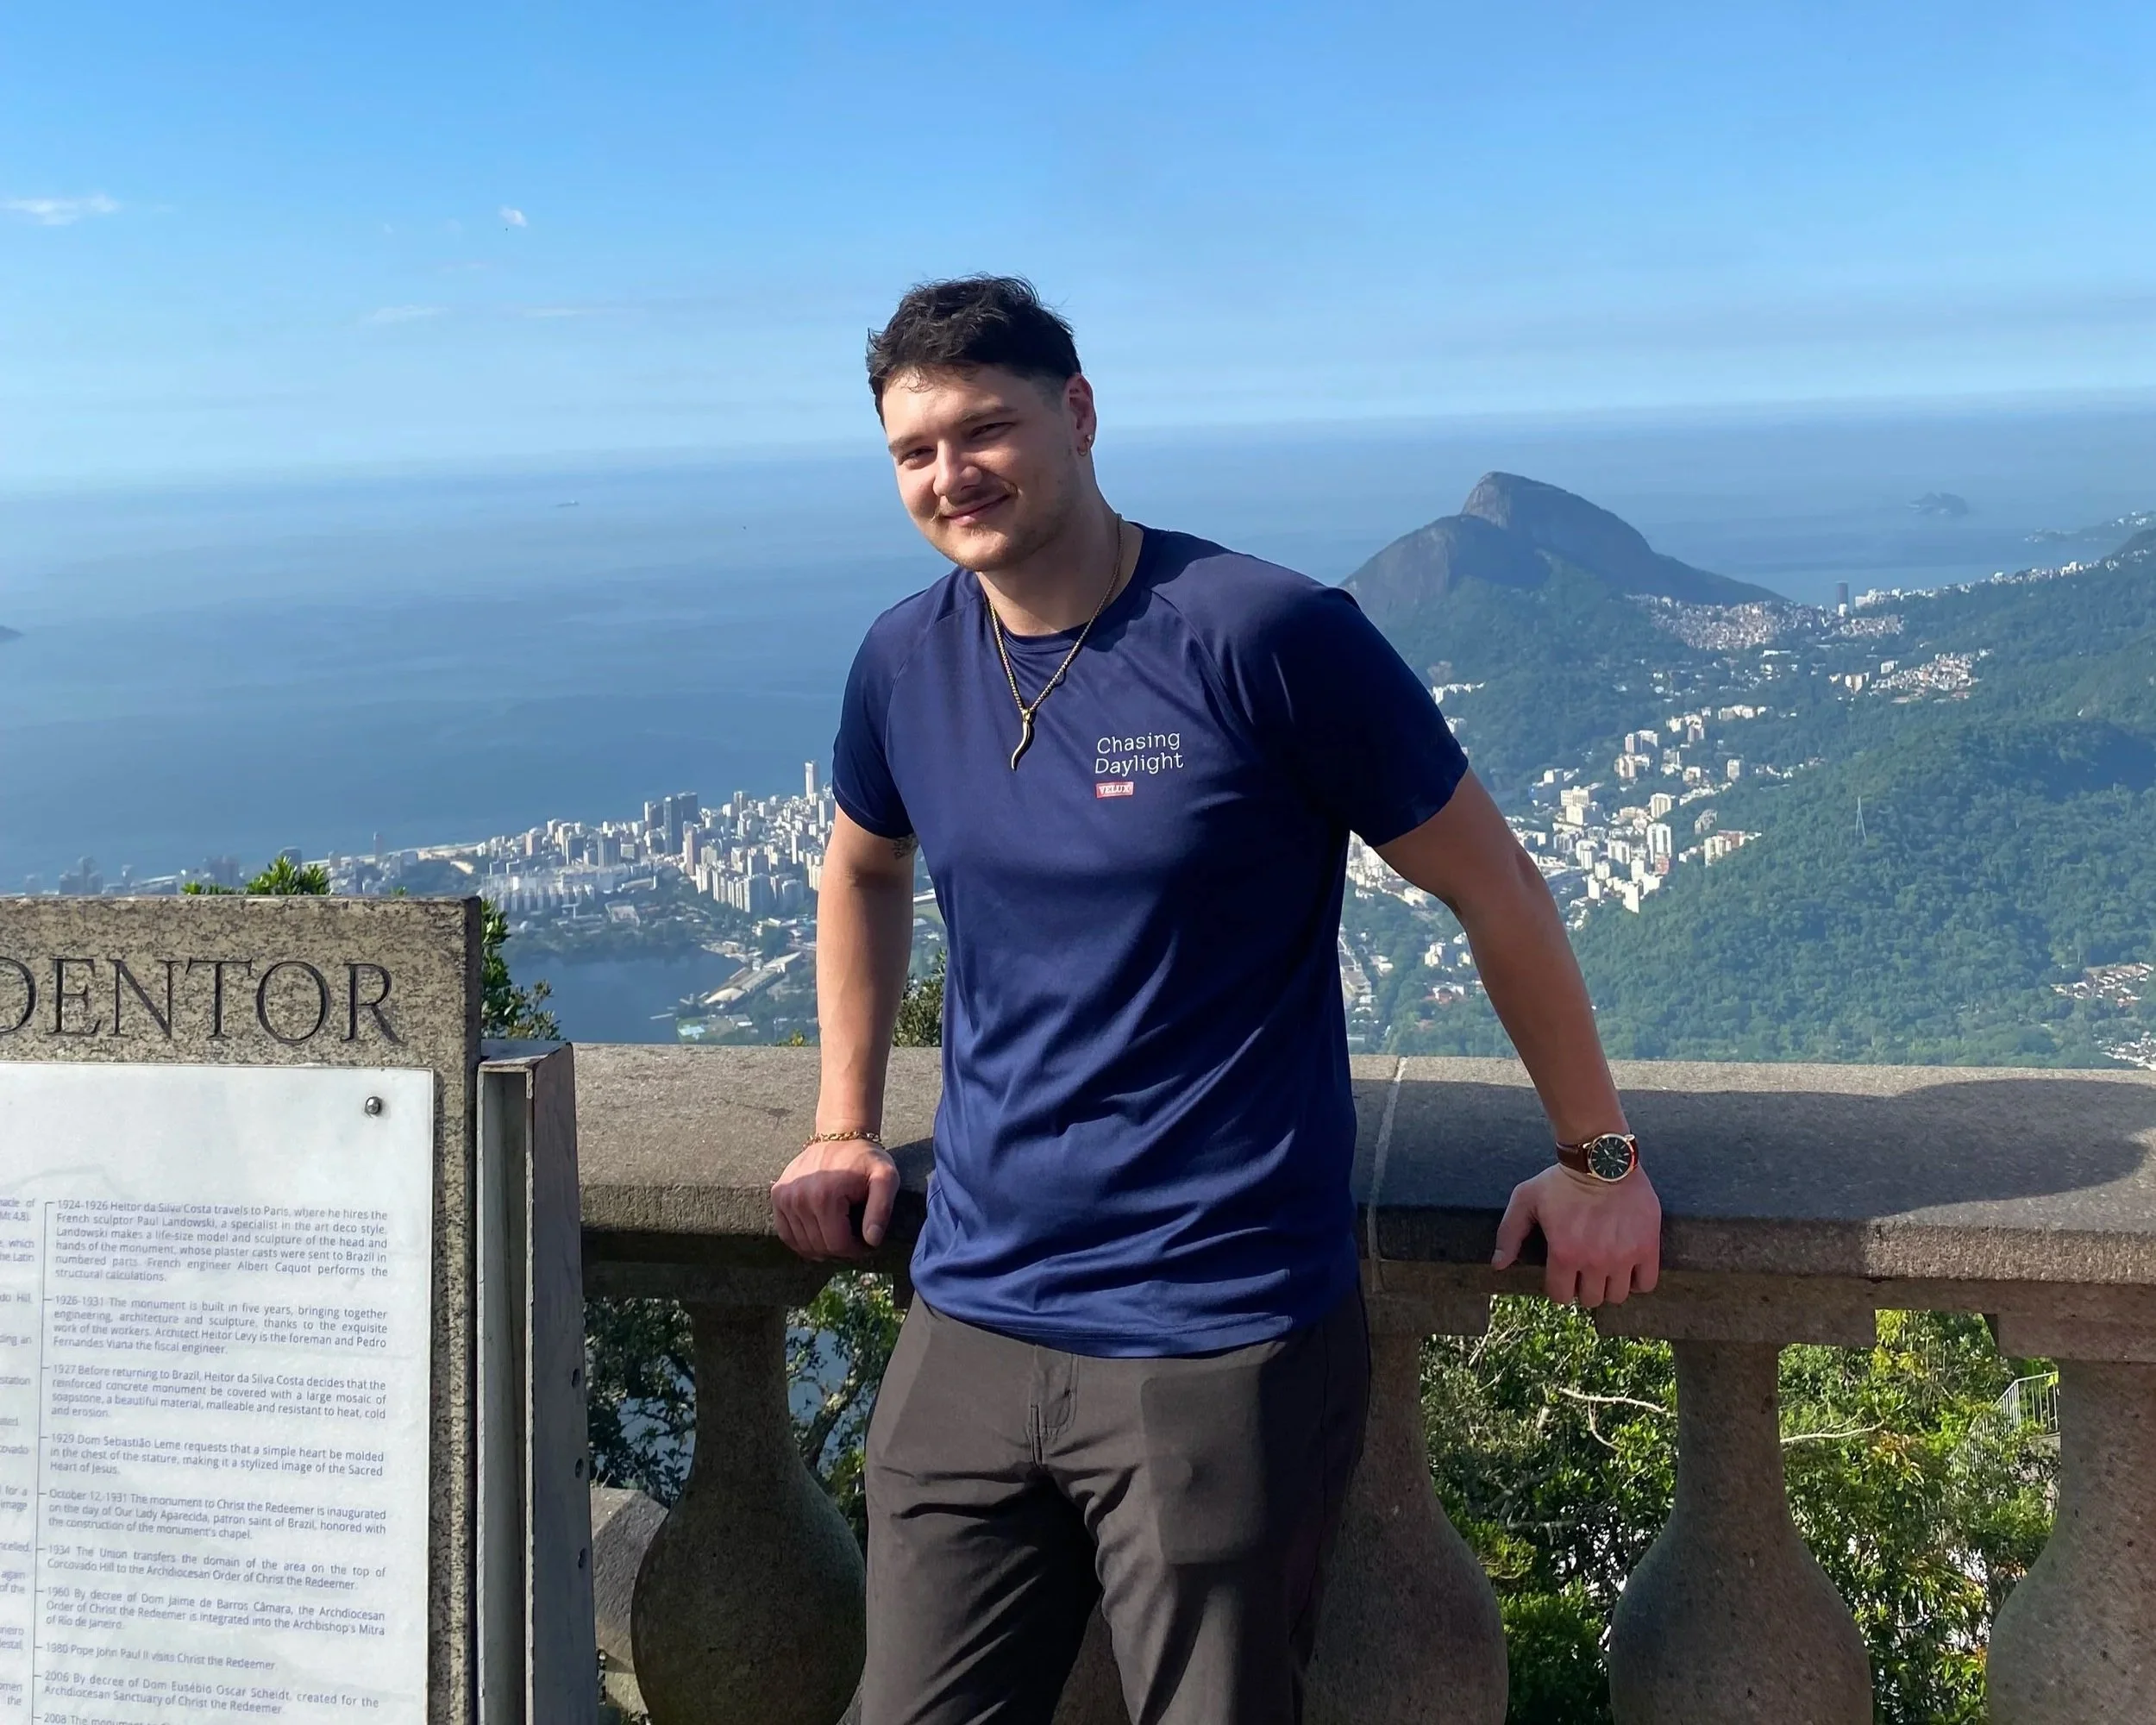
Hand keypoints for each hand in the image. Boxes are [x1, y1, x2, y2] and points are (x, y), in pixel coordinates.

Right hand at [771, 1139, 899, 1260]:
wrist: (840, 1135)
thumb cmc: (865, 1160)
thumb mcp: (885, 1178)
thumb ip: (881, 1209)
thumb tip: (872, 1240)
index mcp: (825, 1196)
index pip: (837, 1245)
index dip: (855, 1250)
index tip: (867, 1241)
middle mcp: (799, 1197)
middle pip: (819, 1246)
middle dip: (840, 1249)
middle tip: (854, 1238)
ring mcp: (785, 1196)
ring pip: (802, 1244)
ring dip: (822, 1247)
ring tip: (839, 1234)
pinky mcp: (777, 1195)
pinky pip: (785, 1233)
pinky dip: (801, 1242)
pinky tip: (818, 1236)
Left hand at [1492, 1162, 1661, 1307]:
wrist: (1602, 1159)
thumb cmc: (1561, 1180)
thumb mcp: (1525, 1200)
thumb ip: (1509, 1234)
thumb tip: (1498, 1266)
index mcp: (1565, 1253)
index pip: (1560, 1295)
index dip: (1559, 1286)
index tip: (1562, 1273)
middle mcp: (1595, 1261)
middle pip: (1590, 1299)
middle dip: (1583, 1287)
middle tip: (1584, 1268)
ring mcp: (1623, 1256)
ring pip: (1617, 1295)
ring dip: (1609, 1286)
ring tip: (1605, 1268)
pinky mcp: (1647, 1246)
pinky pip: (1646, 1283)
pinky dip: (1637, 1281)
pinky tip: (1627, 1268)